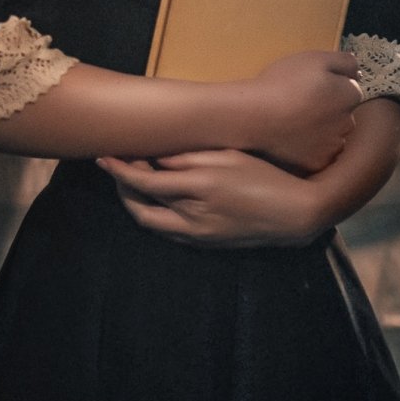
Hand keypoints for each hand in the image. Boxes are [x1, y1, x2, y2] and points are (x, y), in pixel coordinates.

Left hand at [96, 150, 325, 247]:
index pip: (144, 182)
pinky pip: (169, 232)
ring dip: (136, 205)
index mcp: (199, 187)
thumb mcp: (227, 156)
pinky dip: (155, 215)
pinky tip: (157, 200)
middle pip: (140, 209)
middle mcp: (194, 215)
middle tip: (117, 169)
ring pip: (151, 224)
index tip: (104, 158)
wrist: (294, 214)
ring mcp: (199, 234)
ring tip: (133, 183)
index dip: (119, 171)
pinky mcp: (205, 244)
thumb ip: (187, 157)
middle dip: (122, 190)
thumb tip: (155, 158)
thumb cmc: (264, 177)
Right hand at [243, 49, 361, 174]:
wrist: (254, 117)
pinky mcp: (316, 163)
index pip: (350, 90)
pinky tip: (290, 137)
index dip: (329, 86)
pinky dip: (308, 147)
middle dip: (327, 109)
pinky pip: (317, 153)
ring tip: (292, 121)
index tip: (309, 86)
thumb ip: (344, 61)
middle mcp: (348, 123)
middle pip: (342, 114)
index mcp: (349, 96)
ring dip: (319, 129)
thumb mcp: (314, 59)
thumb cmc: (282, 83)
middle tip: (299, 102)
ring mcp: (332, 145)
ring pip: (331, 135)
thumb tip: (357, 70)